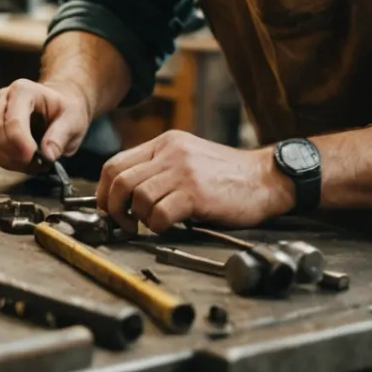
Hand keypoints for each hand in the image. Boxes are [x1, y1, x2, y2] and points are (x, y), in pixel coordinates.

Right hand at [0, 78, 91, 170]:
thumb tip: (48, 155)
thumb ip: (61, 135)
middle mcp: (3, 98)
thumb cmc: (65, 109)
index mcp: (23, 91)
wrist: (58, 104)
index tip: (39, 160)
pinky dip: (2, 159)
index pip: (13, 121)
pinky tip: (19, 161)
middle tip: (36, 165)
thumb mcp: (74, 120)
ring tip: (30, 164)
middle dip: (14, 154)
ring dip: (7, 158)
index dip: (23, 145)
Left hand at [95, 131, 295, 233]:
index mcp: (164, 143)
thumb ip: (159, 168)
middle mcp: (170, 153)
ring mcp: (183, 172)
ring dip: (140, 218)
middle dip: (114, 208)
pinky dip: (158, 226)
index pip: (115, 164)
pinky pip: (161, 214)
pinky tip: (169, 227)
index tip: (108, 209)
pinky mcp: (196, 193)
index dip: (105, 191)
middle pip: (120, 180)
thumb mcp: (188, 159)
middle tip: (124, 224)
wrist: (267, 178)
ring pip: (139, 197)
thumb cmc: (228, 176)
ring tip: (152, 225)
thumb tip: (127, 194)